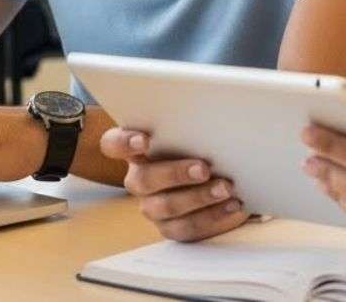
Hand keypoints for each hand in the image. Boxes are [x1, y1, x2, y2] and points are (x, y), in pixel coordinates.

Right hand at [101, 127, 246, 240]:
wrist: (223, 176)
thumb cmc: (202, 146)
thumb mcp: (195, 132)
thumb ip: (191, 127)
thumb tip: (211, 117)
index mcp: (136, 150)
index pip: (113, 144)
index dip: (124, 143)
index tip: (145, 140)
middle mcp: (139, 178)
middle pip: (144, 180)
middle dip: (175, 174)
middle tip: (203, 168)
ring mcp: (152, 205)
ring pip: (166, 207)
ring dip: (199, 198)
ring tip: (226, 188)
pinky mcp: (171, 227)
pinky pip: (186, 227)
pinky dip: (212, 216)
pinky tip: (232, 204)